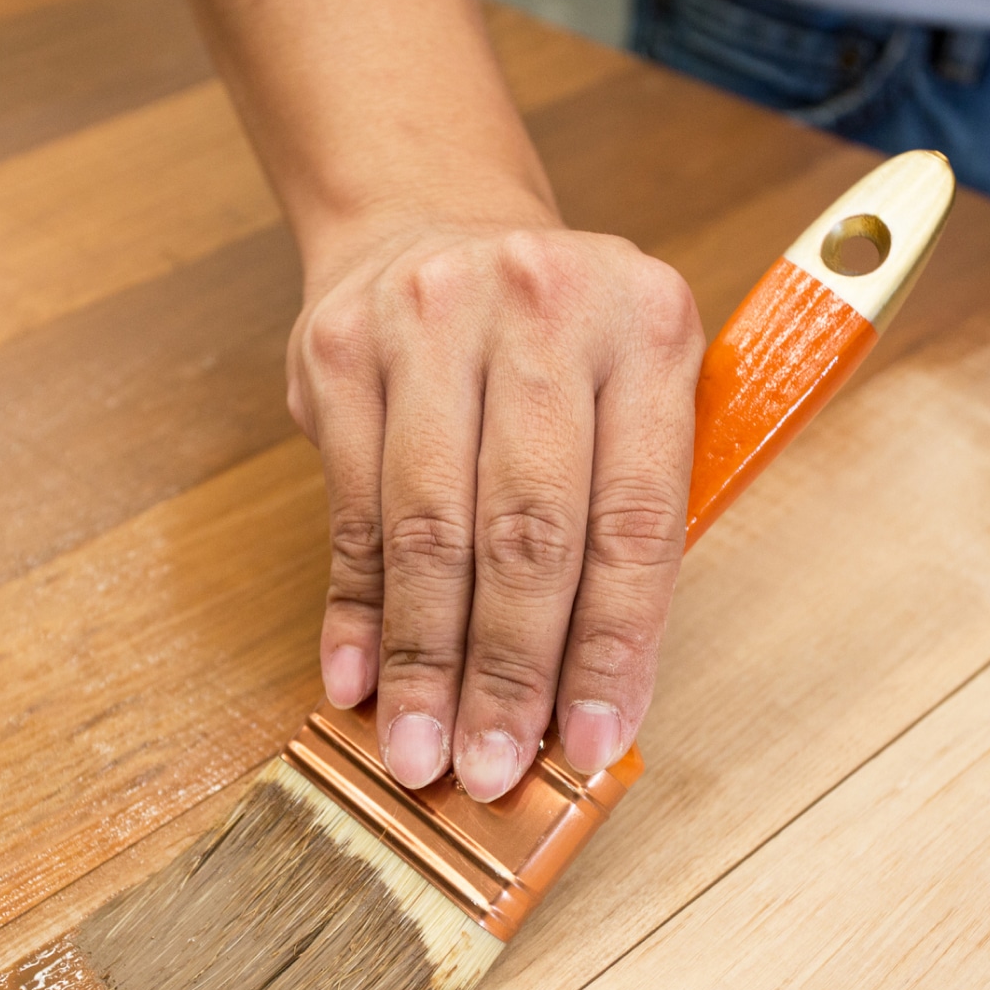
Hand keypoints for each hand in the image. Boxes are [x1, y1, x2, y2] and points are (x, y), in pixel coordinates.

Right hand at [289, 219, 703, 800]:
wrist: (429, 220)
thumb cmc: (551, 343)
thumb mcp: (627, 388)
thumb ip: (623, 518)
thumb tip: (593, 700)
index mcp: (648, 325)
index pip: (634, 517)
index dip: (613, 645)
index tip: (592, 741)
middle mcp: (542, 310)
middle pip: (528, 530)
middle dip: (511, 670)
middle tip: (494, 769)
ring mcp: (431, 321)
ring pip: (431, 529)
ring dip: (427, 660)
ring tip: (422, 750)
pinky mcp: (341, 351)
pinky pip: (351, 510)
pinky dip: (358, 609)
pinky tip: (359, 680)